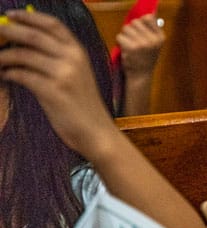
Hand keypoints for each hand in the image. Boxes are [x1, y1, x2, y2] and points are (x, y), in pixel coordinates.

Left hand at [0, 9, 115, 158]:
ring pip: (23, 55)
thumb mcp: (76, 75)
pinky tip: (6, 76)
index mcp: (79, 52)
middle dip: (9, 31)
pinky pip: (22, 75)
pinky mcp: (53, 91)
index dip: (29, 17)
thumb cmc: (83, 105)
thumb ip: (57, 58)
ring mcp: (63, 75)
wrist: (95, 131)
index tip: (10, 16)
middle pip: (34, 36)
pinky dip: (10, 74)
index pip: (52, 25)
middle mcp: (72, 59)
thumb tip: (24, 43)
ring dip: (4, 56)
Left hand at [117, 13, 164, 77]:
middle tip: (134, 41)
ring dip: (125, 36)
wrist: (141, 75)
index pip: (147, 18)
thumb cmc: (145, 58)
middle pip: (135, 22)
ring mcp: (143, 44)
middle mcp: (153, 40)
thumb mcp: (154, 44)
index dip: (141, 23)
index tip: (141, 31)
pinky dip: (120, 42)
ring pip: (126, 28)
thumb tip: (149, 14)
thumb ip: (152, 29)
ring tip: (130, 46)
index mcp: (160, 37)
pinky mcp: (132, 48)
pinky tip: (126, 50)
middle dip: (131, 30)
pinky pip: (120, 36)